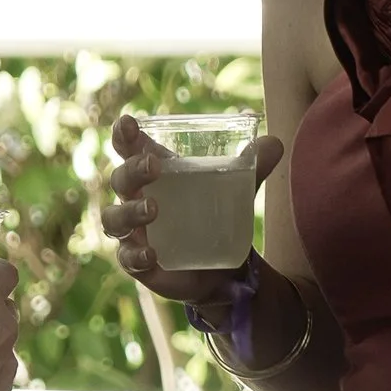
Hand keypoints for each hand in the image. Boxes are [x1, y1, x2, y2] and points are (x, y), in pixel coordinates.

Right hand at [101, 114, 283, 313]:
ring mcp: (134, 232)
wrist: (223, 267)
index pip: (129, 148)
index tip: (128, 123)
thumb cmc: (216, 214)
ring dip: (130, 211)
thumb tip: (275, 143)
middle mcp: (135, 199)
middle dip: (132, 170)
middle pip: (120, 179)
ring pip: (115, 218)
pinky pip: (127, 258)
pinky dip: (136, 255)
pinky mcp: (139, 263)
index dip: (123, 135)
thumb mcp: (236, 189)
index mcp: (153, 173)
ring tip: (153, 209)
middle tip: (153, 168)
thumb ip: (253, 167)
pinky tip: (151, 254)